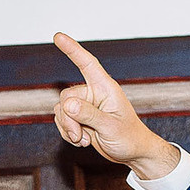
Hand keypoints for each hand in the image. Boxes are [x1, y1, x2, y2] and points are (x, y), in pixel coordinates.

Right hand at [52, 33, 182, 178]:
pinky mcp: (80, 118)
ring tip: (85, 140)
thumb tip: (67, 104)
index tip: (58, 37)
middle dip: (69, 119)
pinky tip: (83, 141)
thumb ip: (89, 114)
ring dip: (69, 129)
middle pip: (66, 97)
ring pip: (61, 111)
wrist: (131, 153)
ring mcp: (85, 106)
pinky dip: (68, 133)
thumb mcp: (110, 127)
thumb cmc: (129, 137)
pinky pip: (62, 121)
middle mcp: (94, 94)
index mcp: (105, 88)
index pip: (87, 64)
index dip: (73, 49)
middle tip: (80, 136)